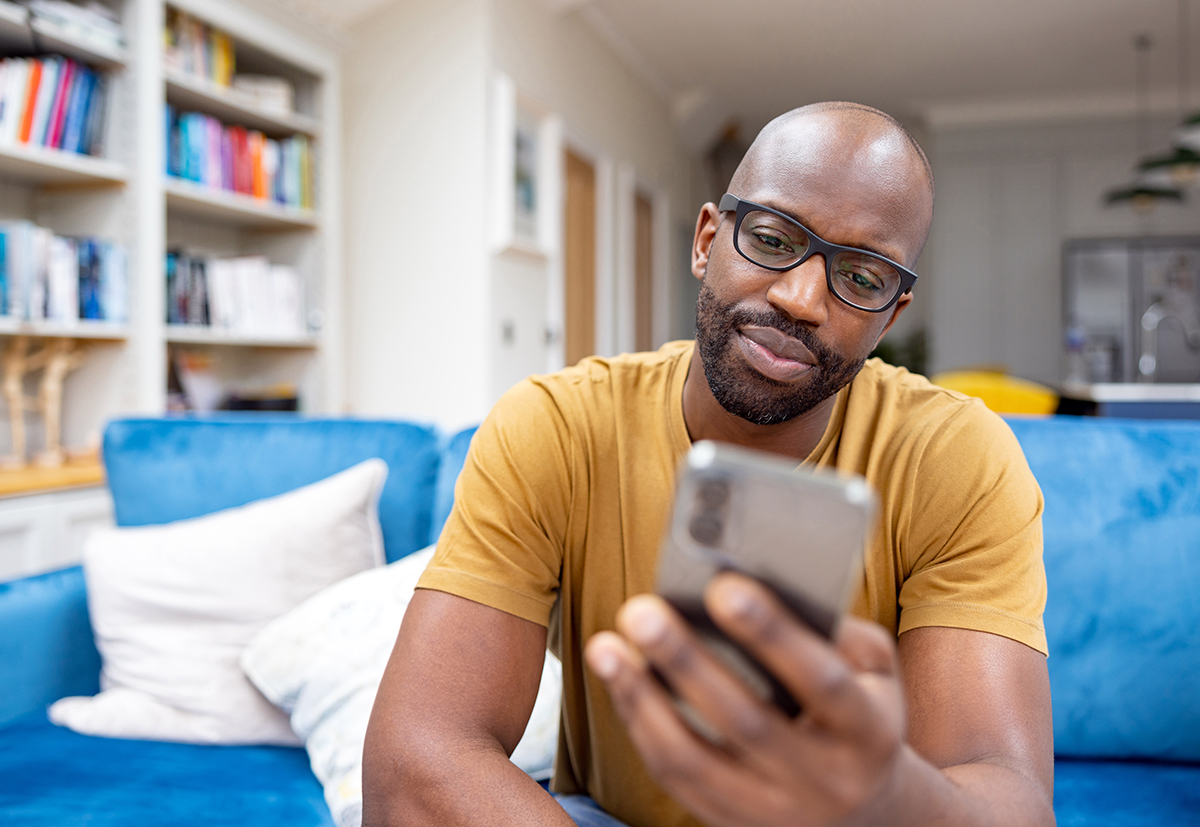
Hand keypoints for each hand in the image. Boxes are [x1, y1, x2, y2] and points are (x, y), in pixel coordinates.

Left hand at [585, 572, 906, 826]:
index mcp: (868, 732)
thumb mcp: (876, 673)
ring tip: (605, 646)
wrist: (869, 814)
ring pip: (694, 761)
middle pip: (745, 722)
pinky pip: (675, 777)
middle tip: (641, 611)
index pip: (820, 681)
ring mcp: (774, 812)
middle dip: (686, 662)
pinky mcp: (733, 825)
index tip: (723, 586)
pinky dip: (641, 725)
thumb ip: (839, 631)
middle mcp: (824, 781)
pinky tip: (619, 680)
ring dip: (641, 699)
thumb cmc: (861, 712)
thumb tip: (766, 585)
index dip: (773, 634)